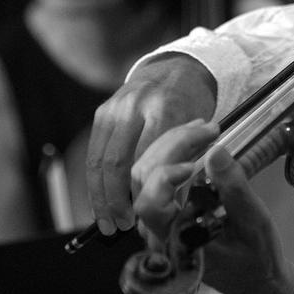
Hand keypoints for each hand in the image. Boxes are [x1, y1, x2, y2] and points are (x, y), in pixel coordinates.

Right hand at [85, 54, 215, 233]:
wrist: (175, 68)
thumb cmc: (193, 104)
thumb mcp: (200, 130)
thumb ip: (186, 162)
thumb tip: (172, 207)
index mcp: (165, 109)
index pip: (147, 160)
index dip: (142, 193)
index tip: (143, 217)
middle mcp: (134, 106)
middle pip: (116, 162)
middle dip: (115, 200)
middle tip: (121, 225)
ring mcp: (114, 107)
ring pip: (98, 159)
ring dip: (99, 195)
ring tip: (106, 221)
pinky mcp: (102, 111)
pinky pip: (94, 151)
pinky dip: (95, 180)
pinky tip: (100, 200)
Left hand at [132, 121, 293, 293]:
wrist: (256, 276)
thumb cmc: (255, 256)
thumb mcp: (253, 221)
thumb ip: (233, 189)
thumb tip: (214, 152)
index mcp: (177, 239)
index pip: (149, 205)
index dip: (164, 178)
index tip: (193, 163)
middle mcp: (160, 230)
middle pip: (144, 179)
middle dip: (174, 145)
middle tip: (208, 129)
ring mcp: (161, 218)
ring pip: (147, 173)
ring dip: (172, 144)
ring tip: (202, 129)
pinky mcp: (168, 208)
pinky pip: (158, 175)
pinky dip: (174, 153)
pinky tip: (196, 141)